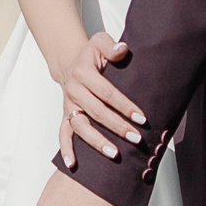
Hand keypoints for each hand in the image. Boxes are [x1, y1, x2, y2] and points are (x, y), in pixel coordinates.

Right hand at [59, 31, 143, 163]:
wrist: (70, 62)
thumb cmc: (90, 54)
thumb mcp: (100, 41)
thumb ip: (112, 46)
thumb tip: (122, 50)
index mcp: (83, 72)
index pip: (107, 93)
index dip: (125, 106)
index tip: (142, 118)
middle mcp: (73, 90)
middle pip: (96, 112)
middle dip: (117, 126)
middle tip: (136, 138)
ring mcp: (69, 105)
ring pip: (81, 126)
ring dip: (97, 141)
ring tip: (114, 154)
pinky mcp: (66, 115)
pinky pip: (63, 134)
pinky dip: (66, 149)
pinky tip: (72, 164)